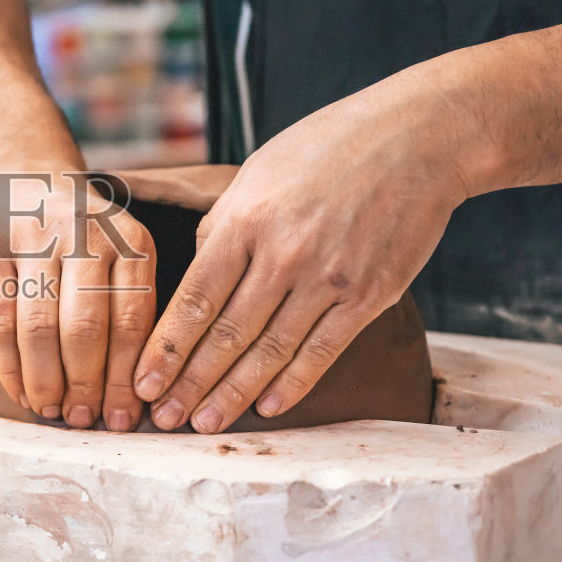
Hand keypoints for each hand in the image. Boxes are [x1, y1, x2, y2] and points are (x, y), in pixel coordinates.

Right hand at [0, 170, 156, 431]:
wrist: (23, 181)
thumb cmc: (83, 241)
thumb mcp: (122, 256)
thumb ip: (128, 311)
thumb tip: (132, 397)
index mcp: (131, 240)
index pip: (133, 320)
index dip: (126, 377)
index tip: (124, 418)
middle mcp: (84, 233)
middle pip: (86, 327)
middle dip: (85, 384)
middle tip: (82, 420)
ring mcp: (33, 238)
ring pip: (39, 328)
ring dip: (45, 381)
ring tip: (52, 411)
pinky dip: (9, 367)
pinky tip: (21, 393)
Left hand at [132, 84, 473, 432]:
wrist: (417, 137)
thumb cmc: (330, 148)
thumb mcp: (258, 173)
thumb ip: (224, 226)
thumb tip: (197, 276)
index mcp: (247, 219)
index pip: (195, 297)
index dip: (166, 348)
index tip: (144, 381)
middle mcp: (284, 252)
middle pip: (227, 334)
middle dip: (190, 383)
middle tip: (164, 418)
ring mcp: (330, 276)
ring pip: (271, 351)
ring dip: (234, 394)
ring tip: (206, 424)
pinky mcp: (370, 293)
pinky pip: (323, 350)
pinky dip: (292, 384)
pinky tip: (267, 407)